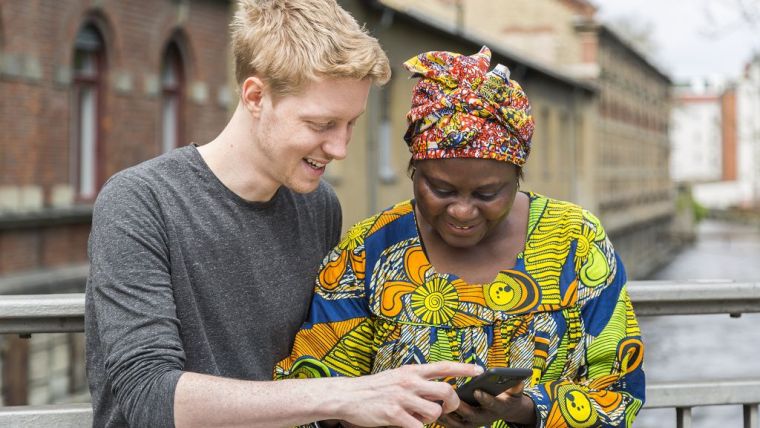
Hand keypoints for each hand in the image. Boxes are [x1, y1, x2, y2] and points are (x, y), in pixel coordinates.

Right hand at [333, 362, 483, 427]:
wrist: (348, 395)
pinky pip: (418, 427)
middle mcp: (409, 381)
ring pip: (434, 412)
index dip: (464, 368)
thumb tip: (436, 393)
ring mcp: (402, 397)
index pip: (444, 366)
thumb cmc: (373, 388)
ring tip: (416, 417)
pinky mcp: (394, 414)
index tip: (479, 369)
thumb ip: (416, 382)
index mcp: (411, 370)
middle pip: (446, 392)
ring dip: (430, 419)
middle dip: (452, 404)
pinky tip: (407, 424)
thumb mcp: (397, 377)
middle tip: (447, 409)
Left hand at [437, 385, 535, 427]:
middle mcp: (485, 418)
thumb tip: (519, 379)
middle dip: (462, 407)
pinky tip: (433, 408)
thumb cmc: (507, 397)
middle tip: (452, 397)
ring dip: (448, 414)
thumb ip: (516, 386)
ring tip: (439, 403)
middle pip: (472, 415)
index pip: (492, 405)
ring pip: (459, 423)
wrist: (503, 410)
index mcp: (497, 409)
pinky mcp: (464, 425)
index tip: (478, 390)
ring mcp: (474, 424)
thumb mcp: (515, 391)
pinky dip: (443, 418)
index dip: (485, 398)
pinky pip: (452, 424)